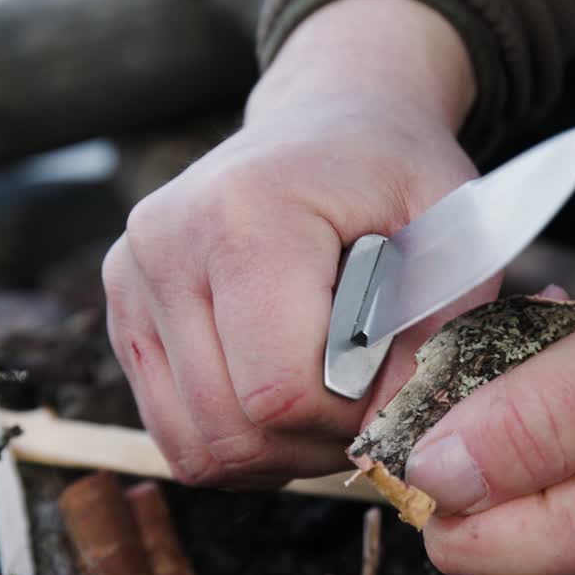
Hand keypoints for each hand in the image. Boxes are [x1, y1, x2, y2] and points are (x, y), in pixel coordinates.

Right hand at [103, 0, 491, 486]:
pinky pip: (173, 432)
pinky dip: (235, 441)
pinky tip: (282, 401)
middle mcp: (166, 242)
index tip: (388, 382)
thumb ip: (437, 332)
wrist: (328, 121)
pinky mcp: (122, 308)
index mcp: (247, 214)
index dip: (346, 419)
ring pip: (195, 445)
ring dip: (273, 453)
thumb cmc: (394, 174)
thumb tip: (392, 435)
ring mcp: (132, 277)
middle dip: (313, 442)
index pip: (278, 390)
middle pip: (232, 427)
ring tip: (326, 401)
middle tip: (364, 402)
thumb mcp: (451, 233)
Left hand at [403, 161, 574, 574]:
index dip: (440, 460)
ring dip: (520, 405)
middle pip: (488, 517)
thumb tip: (435, 480)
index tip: (466, 373)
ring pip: (514, 484)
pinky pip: (553, 463)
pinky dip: (548, 403)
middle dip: (487, 425)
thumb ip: (538, 420)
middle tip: (542, 343)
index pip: (472, 542)